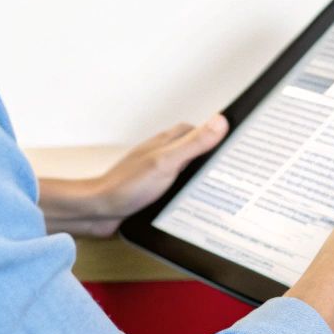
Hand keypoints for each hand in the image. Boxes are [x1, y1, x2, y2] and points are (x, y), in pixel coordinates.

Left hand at [37, 115, 228, 236]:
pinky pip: (176, 187)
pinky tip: (195, 202)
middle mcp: (161, 155)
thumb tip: (219, 121)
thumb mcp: (167, 162)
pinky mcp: (152, 191)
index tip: (234, 137)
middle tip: (231, 161)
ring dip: (198, 175)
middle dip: (210, 154)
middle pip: (192, 148)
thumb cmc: (126, 186)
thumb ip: (193, 143)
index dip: (215, 132)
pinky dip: (187, 191)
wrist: (98, 211)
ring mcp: (156, 173)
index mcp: (166, 143)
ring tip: (220, 183)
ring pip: (185, 169)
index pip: (197, 130)